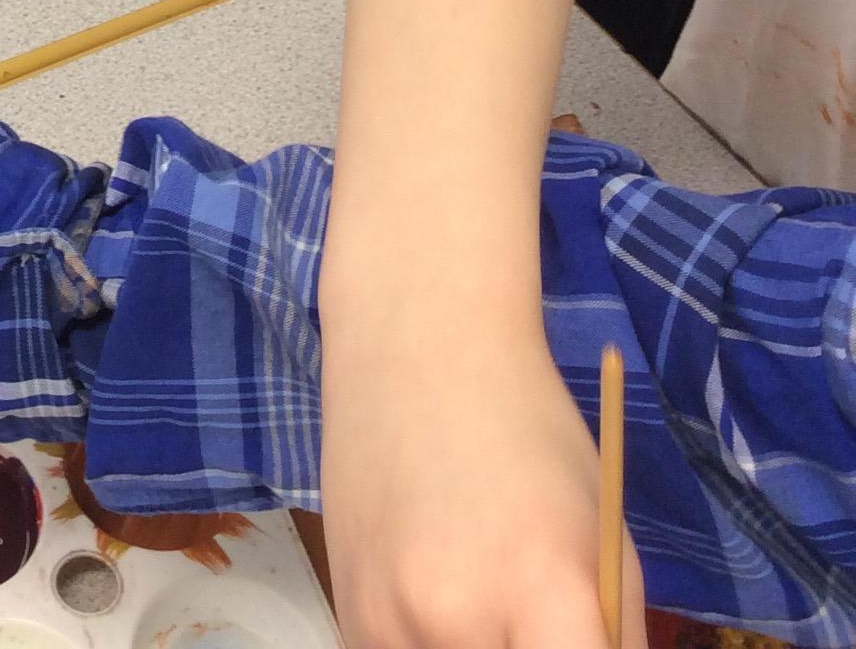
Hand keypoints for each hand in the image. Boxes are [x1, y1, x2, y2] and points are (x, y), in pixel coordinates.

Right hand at [320, 332, 644, 647]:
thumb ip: (613, 636)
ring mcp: (390, 622)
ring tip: (483, 601)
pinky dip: (430, 647)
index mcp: (544, 589)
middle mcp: (458, 618)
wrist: (416, 345)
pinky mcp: (350, 620)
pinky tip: (435, 598)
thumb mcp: (601, 535)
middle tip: (534, 620)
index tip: (576, 642)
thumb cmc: (528, 431)